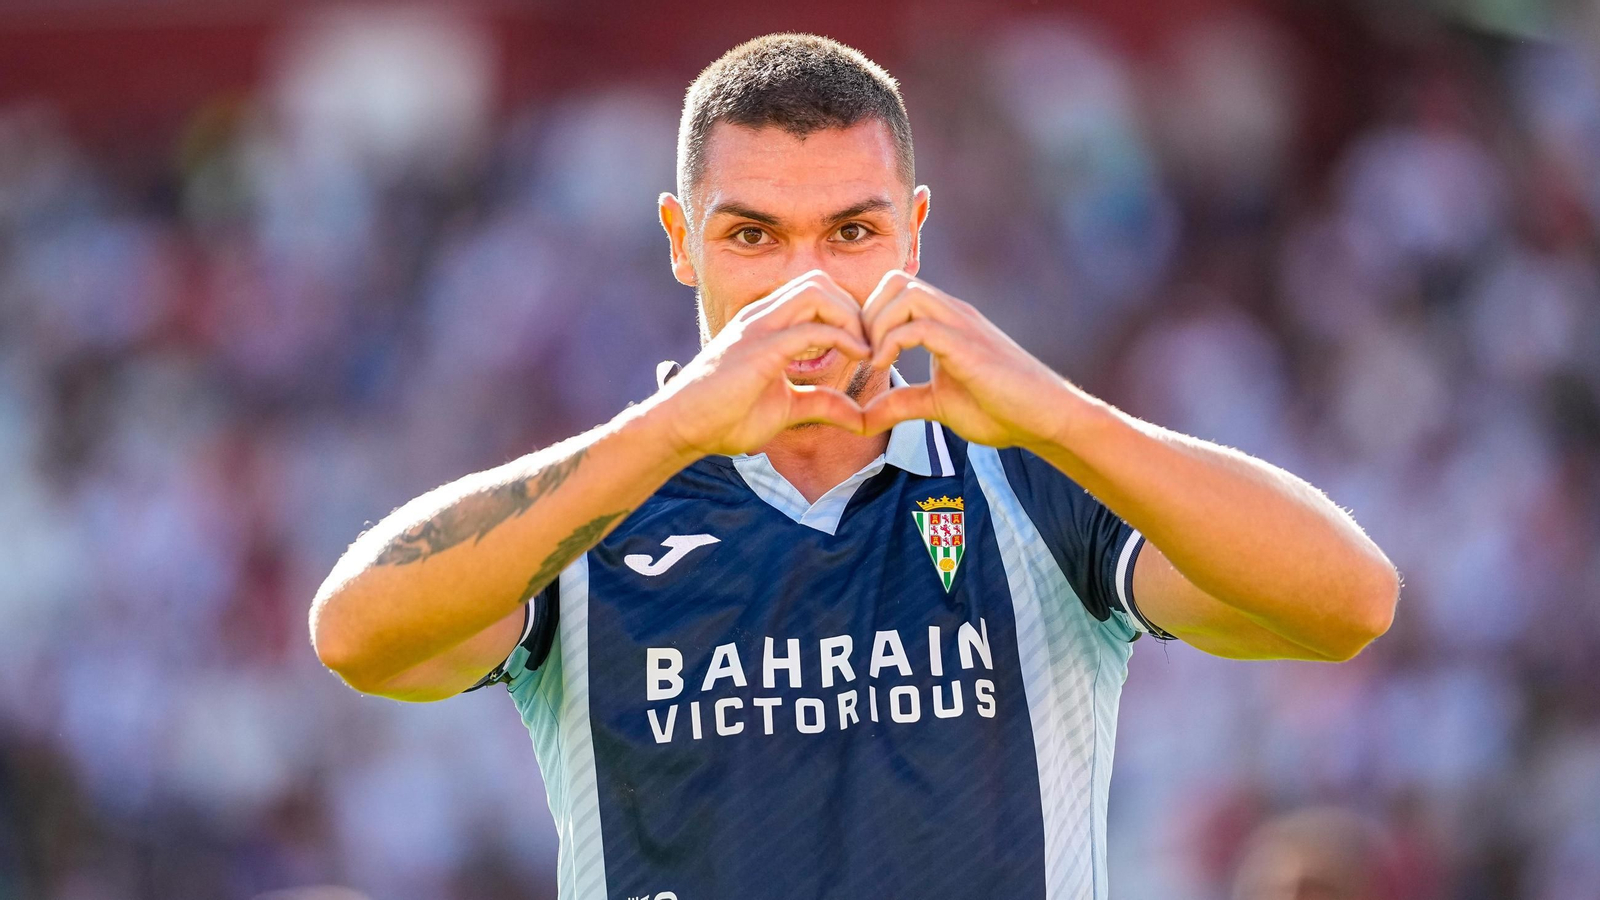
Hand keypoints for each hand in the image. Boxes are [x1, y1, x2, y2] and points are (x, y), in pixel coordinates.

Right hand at [651, 270, 870, 457]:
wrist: (682, 428)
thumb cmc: (724, 417)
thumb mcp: (786, 409)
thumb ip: (821, 404)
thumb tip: (859, 419)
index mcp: (767, 322)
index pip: (816, 291)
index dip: (849, 312)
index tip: (868, 345)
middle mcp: (762, 315)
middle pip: (819, 280)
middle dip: (855, 307)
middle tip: (872, 344)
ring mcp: (759, 328)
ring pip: (817, 292)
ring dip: (851, 316)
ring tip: (867, 349)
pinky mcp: (759, 349)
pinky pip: (810, 328)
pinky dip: (843, 338)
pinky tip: (858, 358)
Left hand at [859, 270, 1073, 449]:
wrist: (1044, 418)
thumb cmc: (1001, 409)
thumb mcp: (936, 405)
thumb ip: (901, 404)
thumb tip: (862, 417)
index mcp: (944, 321)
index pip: (894, 290)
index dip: (867, 316)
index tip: (860, 355)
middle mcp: (951, 313)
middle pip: (893, 280)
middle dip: (866, 314)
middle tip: (862, 354)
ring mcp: (961, 325)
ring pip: (904, 293)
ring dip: (876, 324)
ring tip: (873, 361)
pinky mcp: (967, 346)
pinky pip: (919, 325)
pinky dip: (890, 341)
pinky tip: (884, 367)